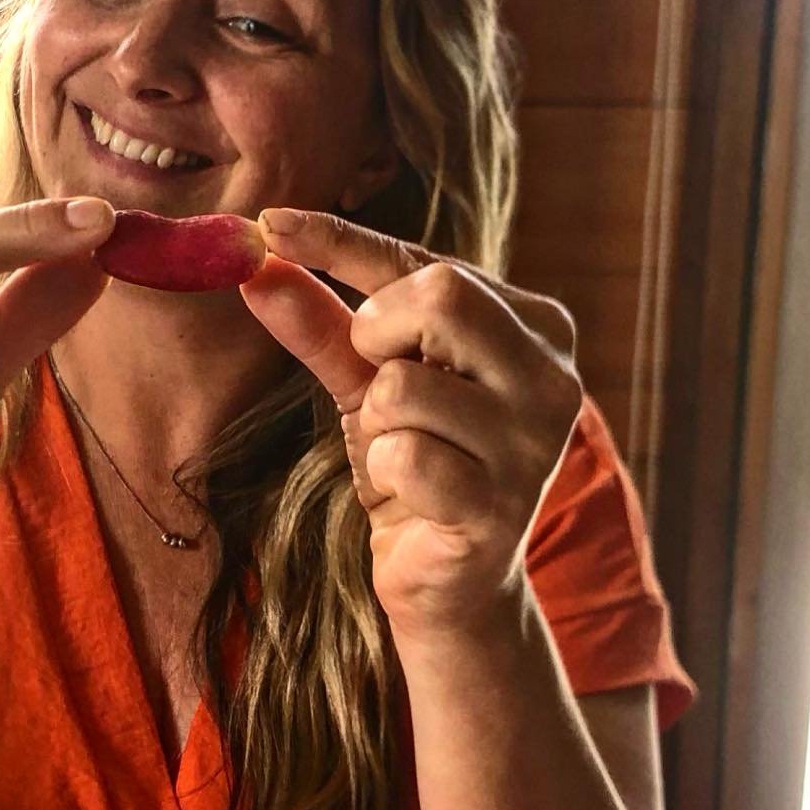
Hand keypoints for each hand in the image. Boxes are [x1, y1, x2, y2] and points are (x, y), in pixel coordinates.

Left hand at [242, 209, 581, 641]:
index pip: (429, 261)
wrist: (449, 586)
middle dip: (377, 334)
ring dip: (375, 422)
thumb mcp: (366, 385)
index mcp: (537, 326)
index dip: (343, 241)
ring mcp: (535, 444)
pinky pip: (405, 457)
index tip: (270, 222)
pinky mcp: (501, 506)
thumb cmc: (416, 469)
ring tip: (404, 455)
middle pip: (440, 295)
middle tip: (378, 381)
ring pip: (405, 385)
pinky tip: (413, 498)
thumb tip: (257, 264)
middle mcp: (553, 376)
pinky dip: (385, 474)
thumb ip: (321, 324)